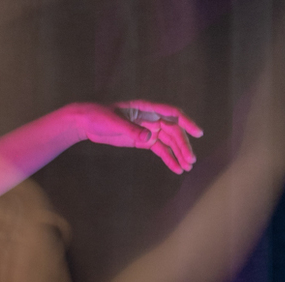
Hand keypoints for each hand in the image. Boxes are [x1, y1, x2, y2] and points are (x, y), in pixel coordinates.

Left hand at [67, 101, 202, 173]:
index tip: (198, 133)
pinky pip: (159, 150)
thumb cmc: (99, 116)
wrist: (86, 122)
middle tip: (191, 161)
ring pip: (169, 142)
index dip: (187, 123)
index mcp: (147, 109)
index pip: (172, 114)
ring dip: (179, 154)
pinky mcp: (142, 140)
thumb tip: (149, 138)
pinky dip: (168, 159)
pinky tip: (176, 168)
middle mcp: (151, 118)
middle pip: (174, 132)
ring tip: (187, 167)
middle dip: (183, 146)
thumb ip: (132, 130)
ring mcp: (148, 129)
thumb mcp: (113, 122)